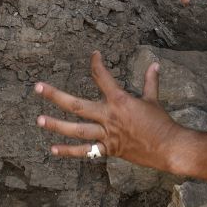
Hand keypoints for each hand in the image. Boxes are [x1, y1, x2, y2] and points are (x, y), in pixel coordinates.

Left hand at [35, 51, 191, 174]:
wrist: (169, 148)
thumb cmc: (162, 123)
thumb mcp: (154, 100)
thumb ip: (150, 82)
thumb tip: (155, 64)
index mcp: (120, 100)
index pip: (102, 77)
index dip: (97, 63)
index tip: (94, 55)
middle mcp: (109, 116)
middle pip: (76, 105)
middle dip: (55, 96)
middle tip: (37, 87)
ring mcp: (106, 134)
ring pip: (76, 129)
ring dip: (56, 125)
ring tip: (39, 120)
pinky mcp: (109, 150)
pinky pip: (86, 151)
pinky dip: (69, 151)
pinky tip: (53, 150)